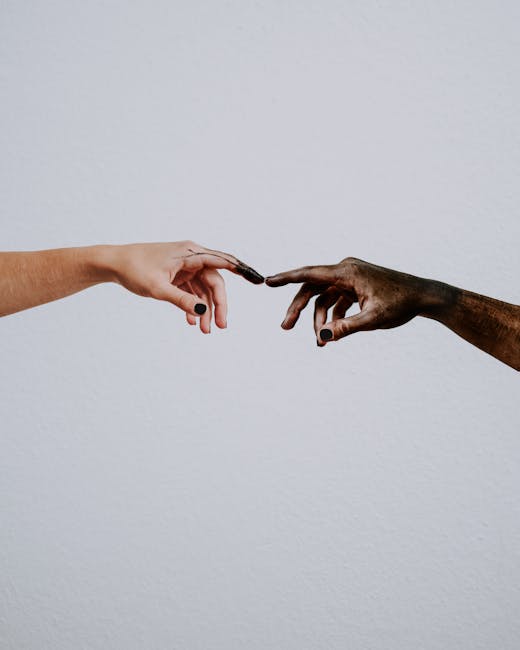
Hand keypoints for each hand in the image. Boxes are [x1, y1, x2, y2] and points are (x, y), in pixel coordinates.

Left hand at [105, 241, 263, 332]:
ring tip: (205, 331)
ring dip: (205, 310)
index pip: (223, 262)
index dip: (242, 271)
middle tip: (221, 326)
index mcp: (190, 253)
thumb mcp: (158, 289)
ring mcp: (185, 267)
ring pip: (203, 290)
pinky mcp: (177, 275)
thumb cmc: (134, 270)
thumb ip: (182, 301)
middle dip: (219, 305)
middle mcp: (191, 257)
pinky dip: (193, 307)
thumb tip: (204, 312)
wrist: (113, 264)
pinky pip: (192, 292)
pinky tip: (192, 322)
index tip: (257, 281)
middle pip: (214, 282)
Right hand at [266, 257, 445, 344]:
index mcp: (347, 271)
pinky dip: (331, 317)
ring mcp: (350, 278)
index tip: (267, 281)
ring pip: (323, 298)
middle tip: (285, 327)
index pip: (310, 274)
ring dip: (318, 319)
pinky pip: (336, 301)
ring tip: (319, 342)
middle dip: (299, 309)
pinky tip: (330, 334)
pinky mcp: (356, 286)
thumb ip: (346, 328)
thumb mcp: (373, 319)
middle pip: (312, 288)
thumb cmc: (401, 304)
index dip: (286, 278)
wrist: (423, 297)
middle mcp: (346, 270)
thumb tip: (322, 337)